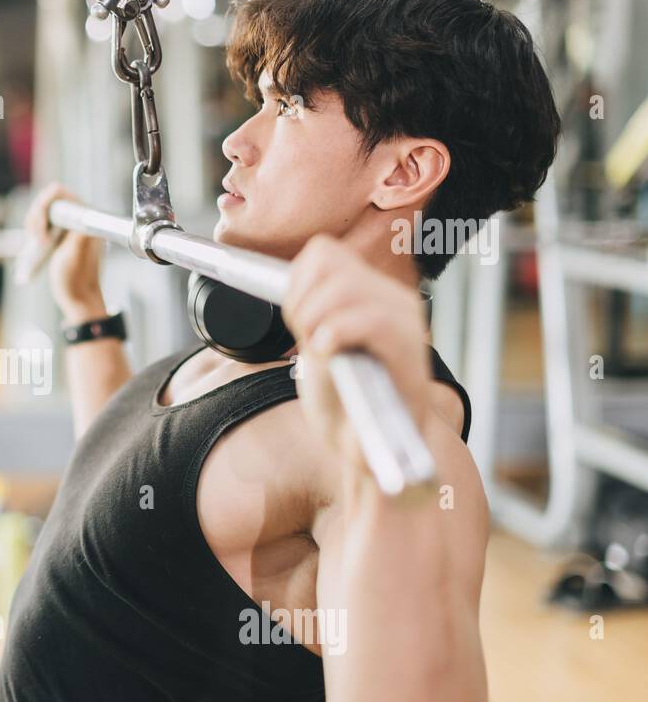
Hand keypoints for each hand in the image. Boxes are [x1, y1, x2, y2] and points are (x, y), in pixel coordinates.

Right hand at [19, 183, 106, 322]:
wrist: (79, 299)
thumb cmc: (76, 281)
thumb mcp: (73, 256)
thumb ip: (77, 233)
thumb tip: (80, 209)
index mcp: (85, 219)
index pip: (60, 194)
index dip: (44, 206)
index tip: (41, 232)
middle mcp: (79, 218)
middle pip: (48, 200)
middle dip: (36, 216)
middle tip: (37, 240)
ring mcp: (69, 226)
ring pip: (43, 211)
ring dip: (34, 224)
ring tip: (37, 243)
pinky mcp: (61, 235)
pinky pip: (43, 222)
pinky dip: (35, 230)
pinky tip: (35, 243)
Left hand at [283, 235, 433, 478]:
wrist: (368, 449)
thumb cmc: (344, 400)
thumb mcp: (316, 345)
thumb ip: (312, 311)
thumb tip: (294, 283)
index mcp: (372, 293)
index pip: (323, 252)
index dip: (296, 282)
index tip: (294, 321)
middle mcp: (393, 299)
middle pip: (328, 263)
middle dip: (300, 303)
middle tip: (304, 338)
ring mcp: (404, 321)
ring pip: (345, 286)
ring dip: (314, 318)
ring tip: (318, 348)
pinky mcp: (408, 349)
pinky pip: (369, 319)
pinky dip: (335, 333)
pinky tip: (329, 353)